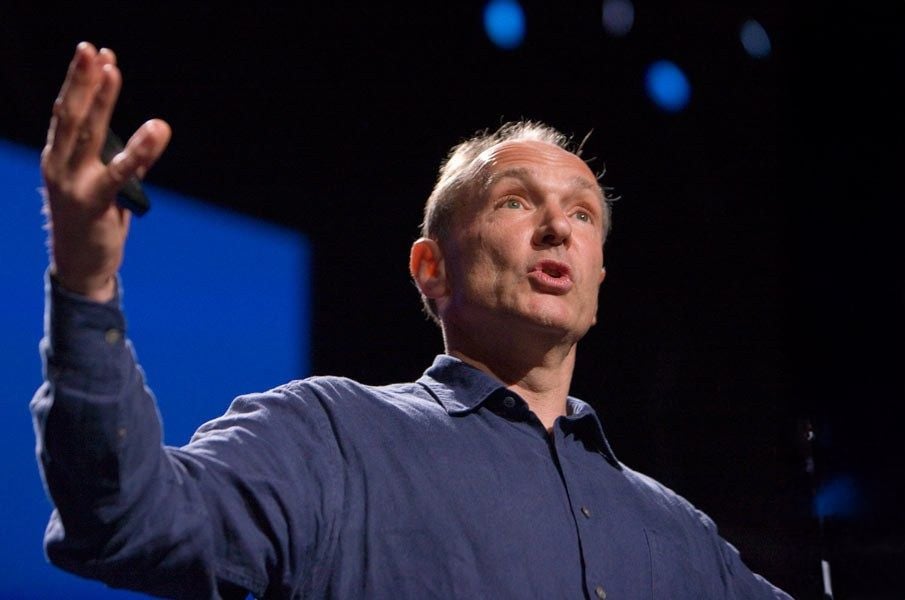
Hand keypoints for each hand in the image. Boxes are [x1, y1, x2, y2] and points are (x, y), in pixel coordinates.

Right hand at [42, 42, 170, 301]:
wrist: (82, 266)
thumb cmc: (94, 221)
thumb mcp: (107, 184)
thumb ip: (125, 159)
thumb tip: (150, 132)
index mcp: (59, 157)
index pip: (69, 112)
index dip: (82, 82)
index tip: (98, 53)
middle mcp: (59, 165)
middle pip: (72, 114)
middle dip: (83, 80)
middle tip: (93, 49)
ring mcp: (72, 184)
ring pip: (87, 134)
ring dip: (100, 100)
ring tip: (113, 70)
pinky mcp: (93, 203)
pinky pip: (118, 172)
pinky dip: (138, 150)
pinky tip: (156, 128)